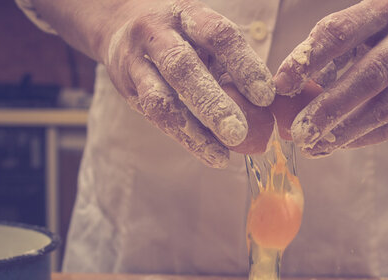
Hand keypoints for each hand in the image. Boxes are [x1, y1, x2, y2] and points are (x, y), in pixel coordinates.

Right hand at [37, 0, 274, 166]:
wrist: (121, 25)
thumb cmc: (182, 37)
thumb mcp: (206, 40)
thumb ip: (232, 68)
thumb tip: (266, 107)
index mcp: (188, 15)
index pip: (217, 35)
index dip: (243, 64)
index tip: (265, 96)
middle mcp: (157, 32)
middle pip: (183, 67)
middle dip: (213, 103)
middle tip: (238, 133)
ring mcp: (136, 60)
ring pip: (161, 98)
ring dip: (193, 131)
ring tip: (222, 156)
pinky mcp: (126, 87)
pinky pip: (155, 116)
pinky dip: (185, 138)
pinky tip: (210, 154)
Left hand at [273, 0, 387, 156]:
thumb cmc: (387, 28)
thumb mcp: (361, 22)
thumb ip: (327, 49)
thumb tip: (287, 89)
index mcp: (384, 10)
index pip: (341, 34)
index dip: (308, 59)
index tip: (281, 84)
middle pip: (369, 77)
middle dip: (330, 108)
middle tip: (299, 131)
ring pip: (384, 108)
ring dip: (345, 132)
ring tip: (313, 146)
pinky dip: (362, 138)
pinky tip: (335, 145)